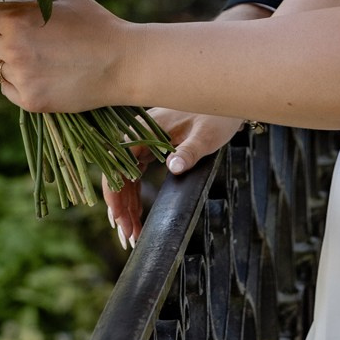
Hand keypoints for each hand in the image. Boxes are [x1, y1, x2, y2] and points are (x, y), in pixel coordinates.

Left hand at [0, 0, 127, 111]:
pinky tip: (43, 73)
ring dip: (8, 59)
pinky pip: (8, 88)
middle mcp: (13, 50)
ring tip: (37, 55)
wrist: (122, 63)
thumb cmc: (96, 24)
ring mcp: (21, 78)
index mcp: (17, 21)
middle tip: (16, 34)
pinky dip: (19, 81)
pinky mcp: (30, 101)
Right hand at [104, 107, 244, 246]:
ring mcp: (142, 142)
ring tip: (132, 235)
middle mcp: (137, 135)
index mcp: (143, 130)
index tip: (119, 221)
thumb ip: (188, 152)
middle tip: (129, 238)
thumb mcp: (205, 136)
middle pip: (118, 176)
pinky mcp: (150, 147)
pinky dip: (135, 196)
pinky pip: (135, 175)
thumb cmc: (216, 116)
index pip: (117, 166)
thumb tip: (172, 167)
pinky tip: (137, 216)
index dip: (115, 196)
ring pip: (126, 178)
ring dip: (127, 206)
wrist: (224, 101)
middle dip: (120, 208)